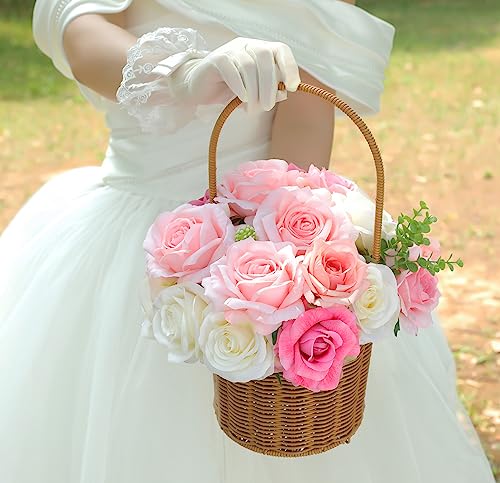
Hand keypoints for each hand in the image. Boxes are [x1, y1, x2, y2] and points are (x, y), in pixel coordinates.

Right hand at [165, 37, 300, 111]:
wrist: (199, 89)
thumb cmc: (229, 90)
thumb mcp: (254, 93)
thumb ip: (269, 92)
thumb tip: (284, 93)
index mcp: (259, 50)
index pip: (280, 50)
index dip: (289, 67)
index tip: (291, 87)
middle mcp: (246, 45)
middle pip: (265, 57)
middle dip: (269, 86)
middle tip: (266, 107)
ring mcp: (230, 51)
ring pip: (249, 66)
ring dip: (255, 91)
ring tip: (252, 109)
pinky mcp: (216, 60)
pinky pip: (233, 71)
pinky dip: (240, 87)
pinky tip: (241, 99)